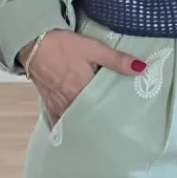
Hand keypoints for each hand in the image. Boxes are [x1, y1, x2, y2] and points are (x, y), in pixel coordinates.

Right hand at [19, 30, 145, 126]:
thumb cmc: (64, 45)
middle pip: (88, 118)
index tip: (126, 123)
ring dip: (85, 127)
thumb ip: (117, 60)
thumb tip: (142, 68)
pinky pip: (57, 121)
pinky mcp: (48, 103)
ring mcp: (58, 104)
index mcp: (83, 90)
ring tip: (99, 135)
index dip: (114, 116)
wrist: (34, 41)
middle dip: (101, 124)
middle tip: (116, 131)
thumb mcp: (93, 48)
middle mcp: (70, 102)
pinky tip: (74, 136)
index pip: (103, 109)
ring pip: (74, 121)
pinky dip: (65, 128)